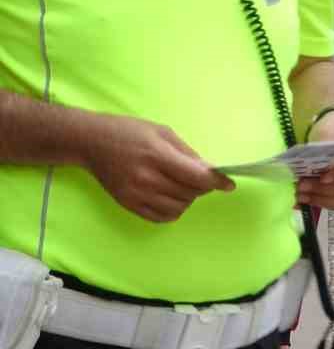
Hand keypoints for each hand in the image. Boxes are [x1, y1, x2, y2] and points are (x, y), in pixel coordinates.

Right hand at [84, 115, 234, 222]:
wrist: (90, 141)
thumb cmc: (129, 131)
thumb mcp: (162, 132)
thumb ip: (188, 153)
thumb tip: (211, 171)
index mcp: (157, 156)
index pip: (196, 177)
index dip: (217, 182)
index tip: (229, 184)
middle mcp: (146, 178)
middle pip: (190, 194)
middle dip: (200, 187)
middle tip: (195, 176)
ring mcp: (136, 194)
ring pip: (179, 208)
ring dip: (187, 199)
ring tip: (179, 185)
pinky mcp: (128, 204)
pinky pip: (162, 217)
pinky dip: (173, 210)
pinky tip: (169, 196)